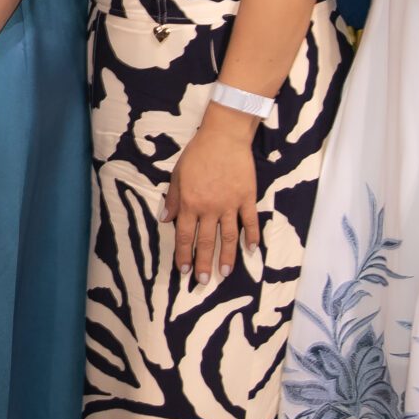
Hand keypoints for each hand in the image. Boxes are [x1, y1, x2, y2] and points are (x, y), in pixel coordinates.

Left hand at [164, 118, 259, 283]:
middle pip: (206, 241)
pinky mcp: (247, 197)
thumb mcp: (178, 175)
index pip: (186, 235)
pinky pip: (250, 221)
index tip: (183, 270)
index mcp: (190, 203)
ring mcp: (231, 204)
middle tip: (202, 281)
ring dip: (227, 257)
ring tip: (225, 273)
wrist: (224, 137)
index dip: (184, 254)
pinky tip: (252, 250)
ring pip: (229, 236)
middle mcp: (210, 208)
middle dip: (203, 263)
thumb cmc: (197, 154)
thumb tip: (165, 220)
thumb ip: (174, 199)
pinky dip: (252, 236)